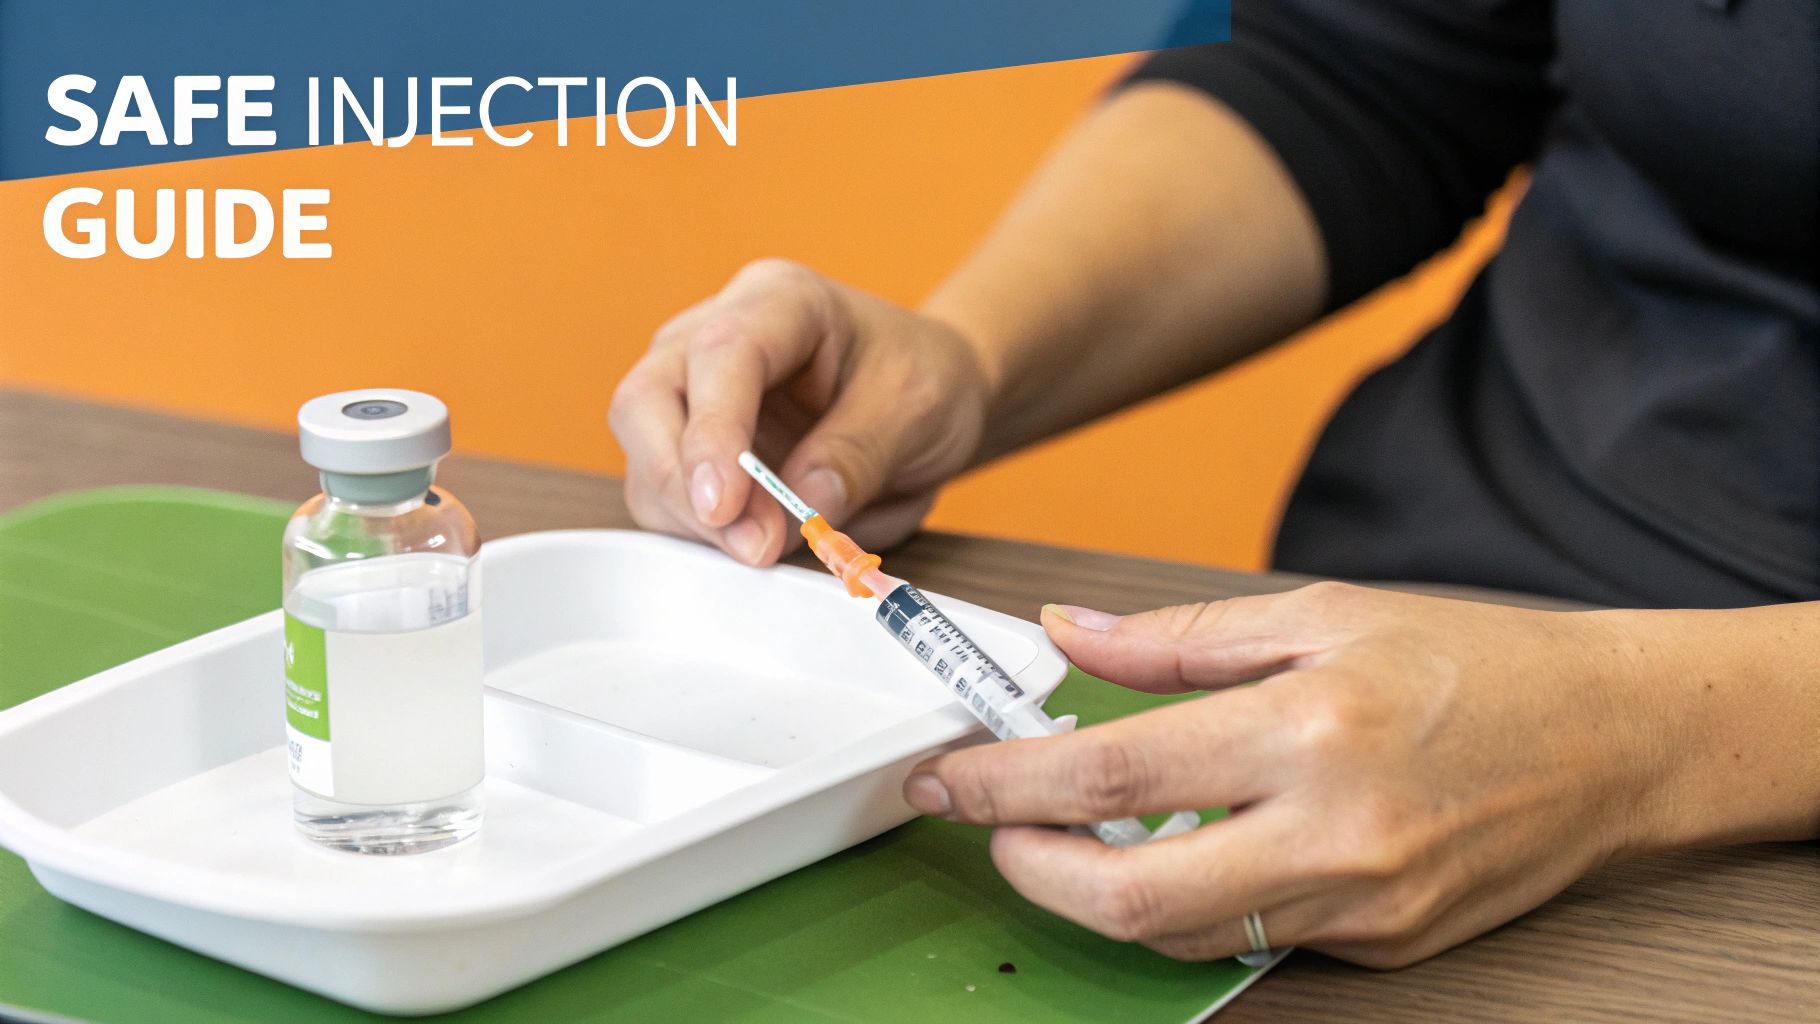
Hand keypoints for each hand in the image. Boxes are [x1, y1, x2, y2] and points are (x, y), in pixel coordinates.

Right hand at [609, 259, 989, 565]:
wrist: (930, 396)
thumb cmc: (922, 381)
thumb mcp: (918, 409)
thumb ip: (858, 456)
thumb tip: (799, 508)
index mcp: (780, 301)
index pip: (721, 353)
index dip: (713, 432)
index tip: (725, 506)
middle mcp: (714, 334)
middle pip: (645, 399)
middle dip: (682, 482)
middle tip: (748, 545)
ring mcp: (691, 392)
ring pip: (643, 455)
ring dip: (689, 517)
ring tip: (763, 548)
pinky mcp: (689, 447)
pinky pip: (664, 495)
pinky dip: (696, 532)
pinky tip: (749, 541)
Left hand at [901, 582, 1689, 967]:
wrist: (1614, 739)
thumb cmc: (1477, 663)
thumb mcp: (1320, 614)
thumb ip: (1177, 640)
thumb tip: (1067, 633)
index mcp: (1309, 730)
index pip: (1111, 772)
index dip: (1007, 784)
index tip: (950, 777)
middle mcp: (1334, 836)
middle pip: (1128, 898)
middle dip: (1029, 870)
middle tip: (993, 826)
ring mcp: (1362, 907)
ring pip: (1180, 935)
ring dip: (1100, 891)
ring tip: (1076, 829)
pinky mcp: (1383, 946)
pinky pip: (1251, 938)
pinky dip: (1193, 899)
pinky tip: (1185, 846)